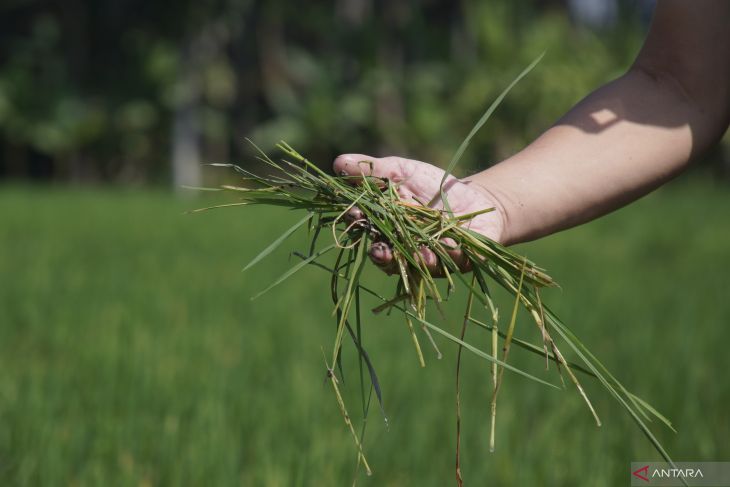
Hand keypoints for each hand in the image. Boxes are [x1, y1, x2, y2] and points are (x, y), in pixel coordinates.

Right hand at [333, 153, 505, 275]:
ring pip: (415, 266)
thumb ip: (372, 169)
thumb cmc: (431, 185)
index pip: (365, 229)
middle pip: (386, 257)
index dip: (358, 224)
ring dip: (413, 261)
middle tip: (379, 251)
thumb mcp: (400, 171)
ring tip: (415, 255)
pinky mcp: (457, 262)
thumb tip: (337, 162)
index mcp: (384, 230)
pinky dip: (445, 257)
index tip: (355, 214)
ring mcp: (428, 259)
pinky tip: (440, 249)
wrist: (475, 197)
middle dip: (382, 255)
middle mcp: (402, 250)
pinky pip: (449, 263)